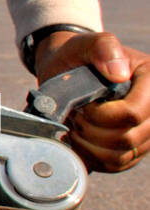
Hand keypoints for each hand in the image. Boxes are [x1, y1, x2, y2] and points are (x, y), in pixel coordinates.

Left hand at [35, 30, 149, 172]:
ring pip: (120, 157)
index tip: (84, 105)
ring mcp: (145, 132)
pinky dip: (91, 158)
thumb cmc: (79, 56)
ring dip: (89, 146)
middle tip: (76, 116)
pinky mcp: (131, 149)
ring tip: (76, 127)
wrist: (68, 69)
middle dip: (92, 132)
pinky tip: (79, 141)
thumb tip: (118, 73)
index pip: (132, 114)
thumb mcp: (87, 43)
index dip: (101, 116)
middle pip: (127, 140)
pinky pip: (114, 166)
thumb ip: (103, 49)